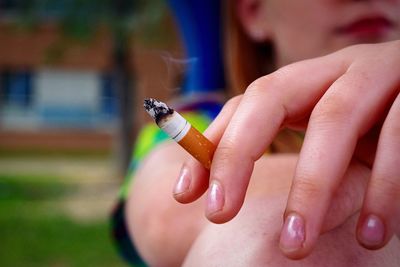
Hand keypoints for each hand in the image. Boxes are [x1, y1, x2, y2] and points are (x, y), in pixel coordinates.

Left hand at [173, 40, 399, 258]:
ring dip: (311, 188)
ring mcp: (378, 77)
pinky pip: (398, 138)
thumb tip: (223, 194)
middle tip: (219, 214)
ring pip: (336, 122)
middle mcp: (334, 71)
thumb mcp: (326, 136)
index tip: (185, 195)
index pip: (246, 104)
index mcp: (306, 80)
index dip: (213, 144)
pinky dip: (384, 188)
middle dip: (240, 153)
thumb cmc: (372, 123)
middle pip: (273, 98)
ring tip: (293, 247)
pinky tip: (372, 234)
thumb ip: (288, 154)